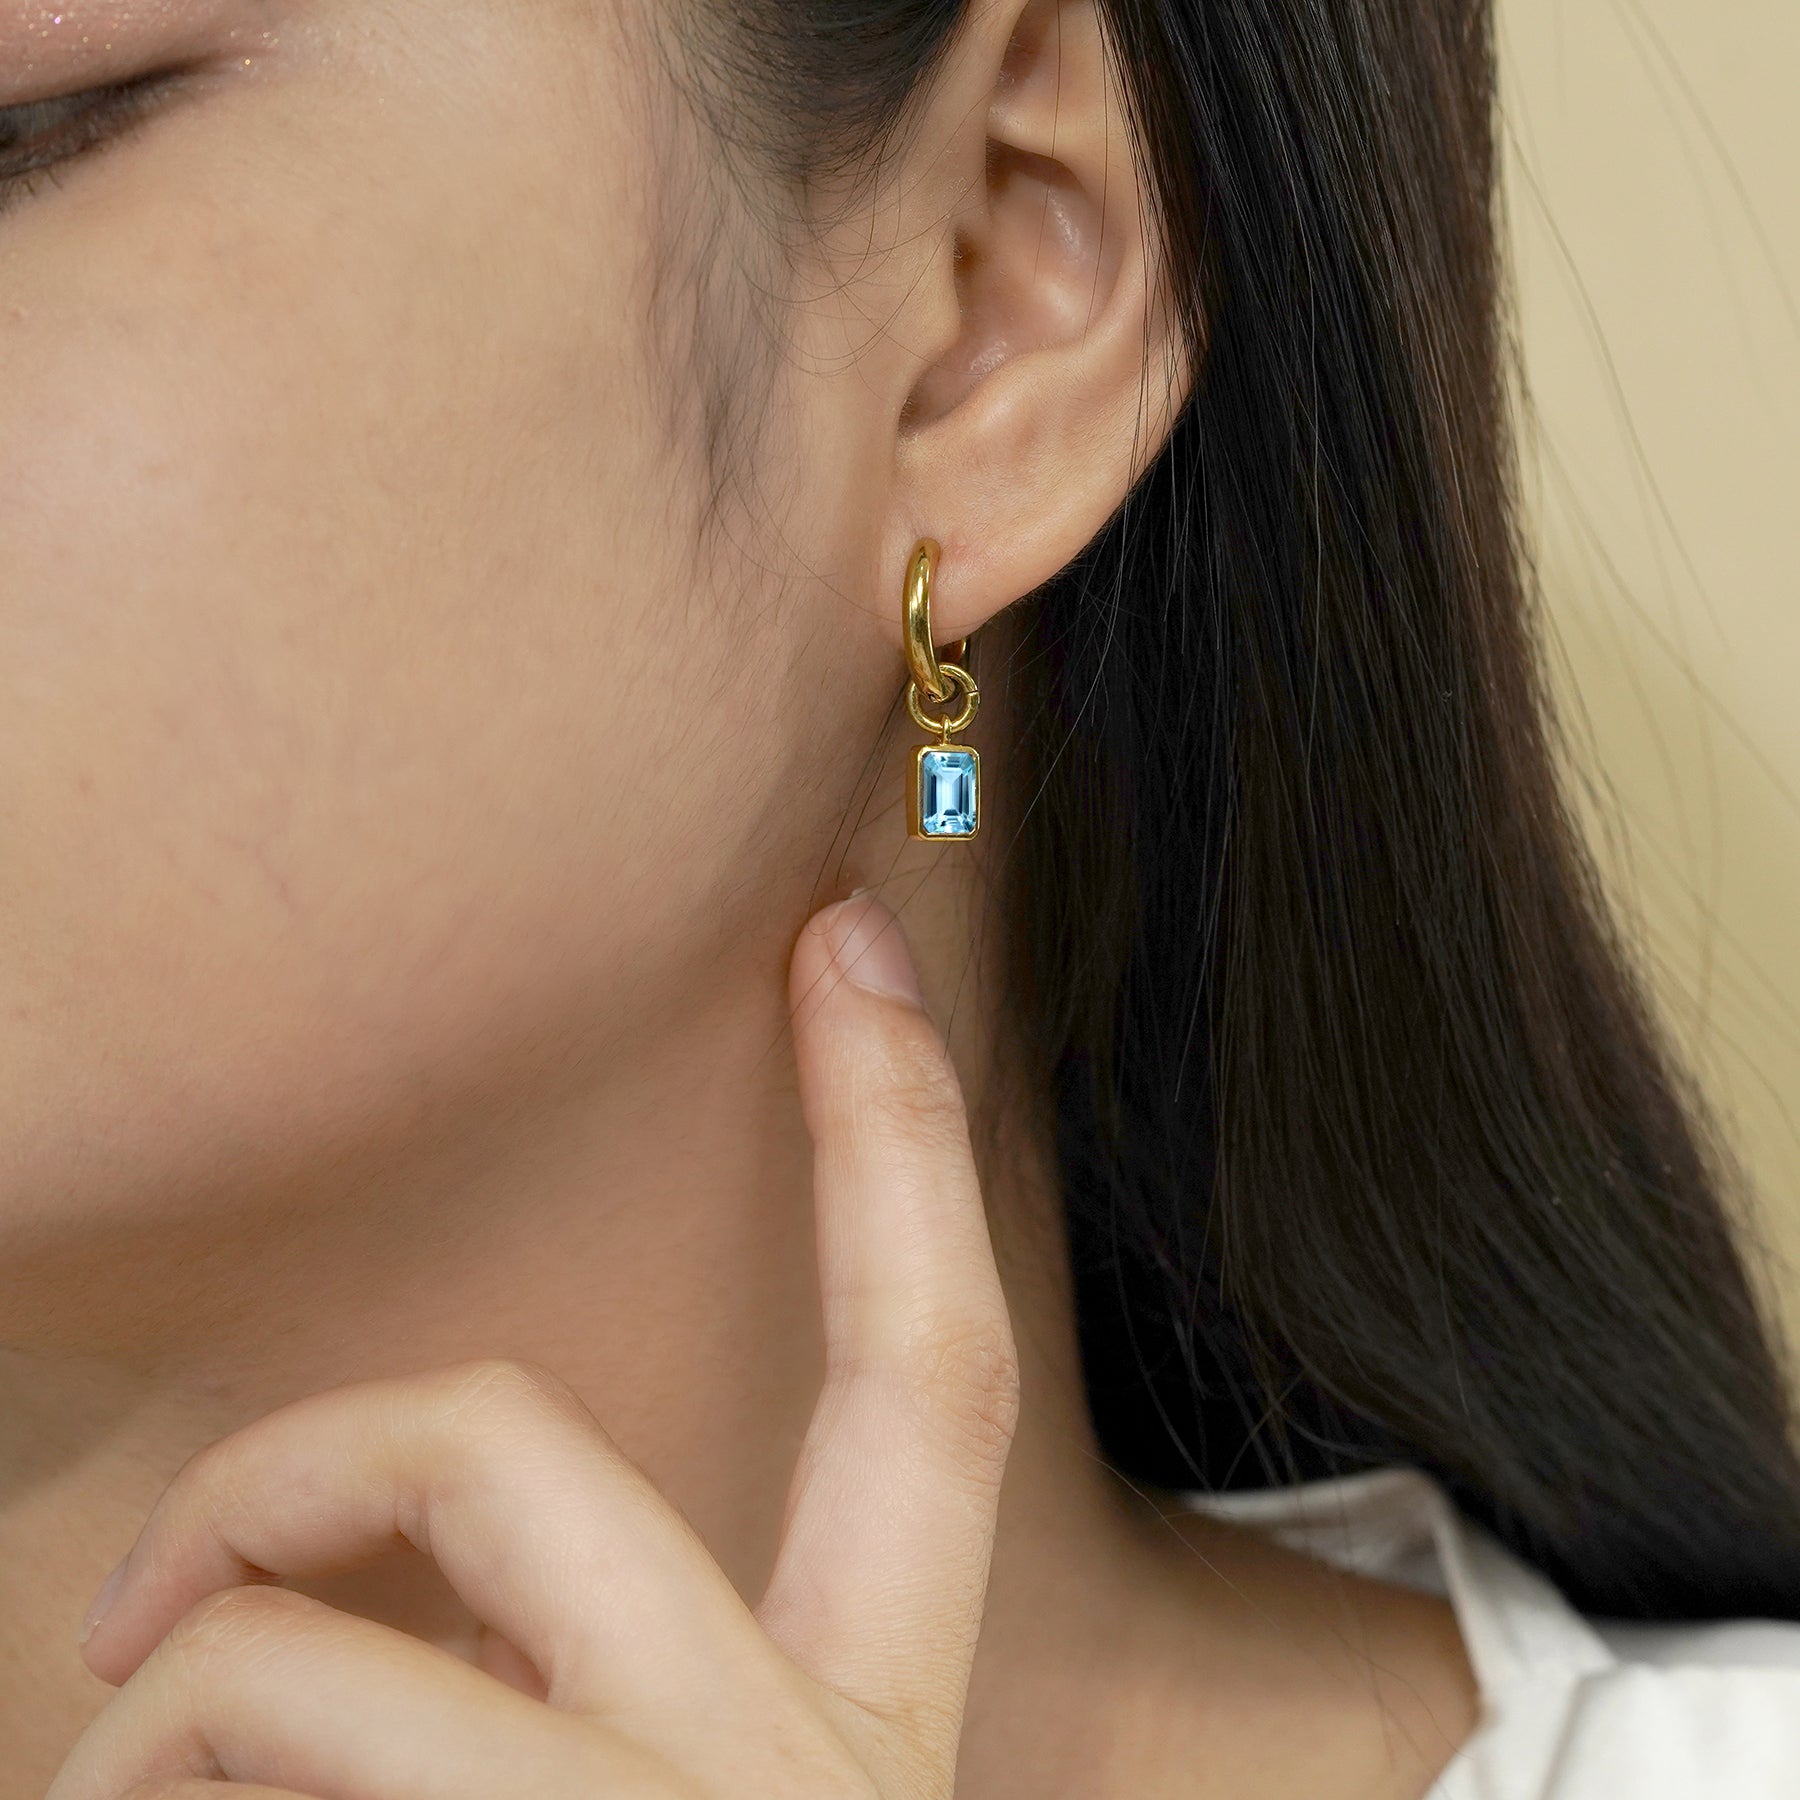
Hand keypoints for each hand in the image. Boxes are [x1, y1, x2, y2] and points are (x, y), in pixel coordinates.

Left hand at [52, 894, 1020, 1799]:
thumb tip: (428, 1631)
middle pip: (517, 1444)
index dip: (902, 1134)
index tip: (842, 936)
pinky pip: (230, 1796)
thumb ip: (596, 1688)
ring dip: (155, 1734)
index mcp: (875, 1725)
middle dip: (303, 1454)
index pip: (933, 1377)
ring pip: (303, 1666)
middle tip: (160, 1597)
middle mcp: (797, 1781)